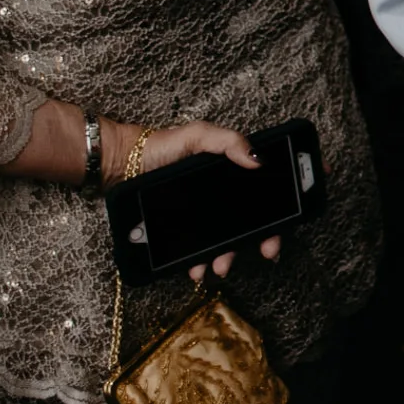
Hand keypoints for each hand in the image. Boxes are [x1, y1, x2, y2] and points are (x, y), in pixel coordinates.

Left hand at [100, 120, 284, 281]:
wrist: (124, 164)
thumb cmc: (163, 145)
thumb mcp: (200, 135)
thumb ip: (230, 142)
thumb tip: (259, 159)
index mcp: (232, 174)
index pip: (263, 196)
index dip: (277, 214)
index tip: (279, 230)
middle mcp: (221, 197)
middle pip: (249, 223)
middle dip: (258, 241)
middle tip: (264, 252)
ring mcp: (202, 215)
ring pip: (223, 241)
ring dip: (227, 256)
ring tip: (220, 266)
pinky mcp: (181, 229)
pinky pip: (195, 250)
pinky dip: (199, 262)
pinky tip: (196, 267)